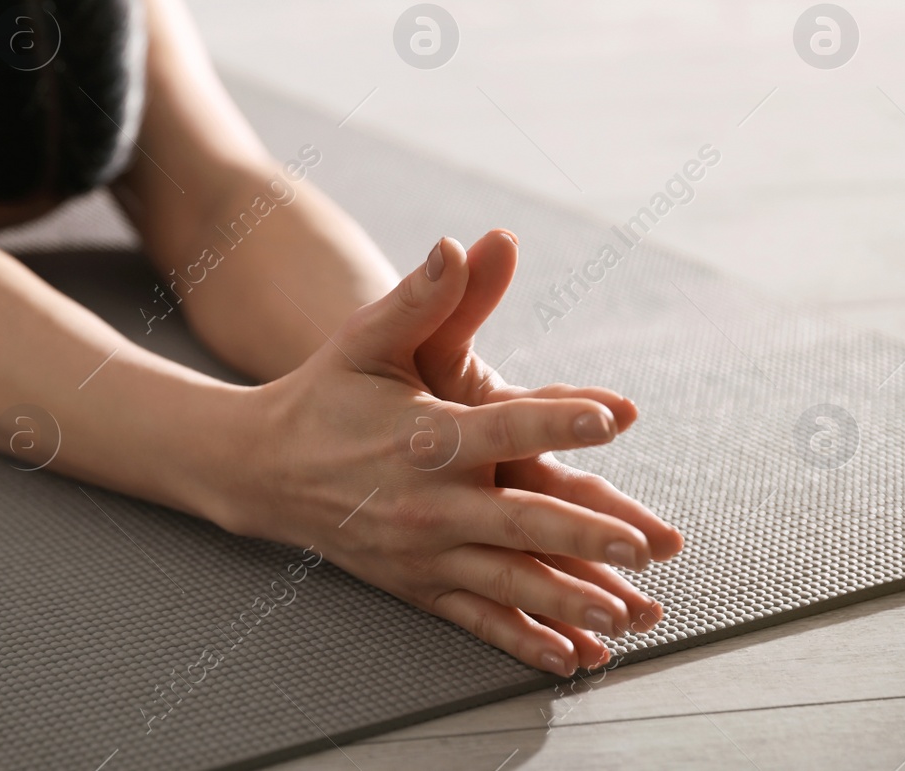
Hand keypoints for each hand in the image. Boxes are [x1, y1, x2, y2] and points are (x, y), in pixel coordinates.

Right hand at [228, 238, 675, 675]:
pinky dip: (525, 642)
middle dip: (582, 533)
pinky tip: (571, 660)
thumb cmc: (326, 393)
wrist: (263, 467)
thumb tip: (460, 244)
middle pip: (517, 519)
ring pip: (506, 580)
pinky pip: (478, 619)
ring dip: (567, 599)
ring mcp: (422, 550)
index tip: (613, 416)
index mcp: (424, 434)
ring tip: (624, 613)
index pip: (503, 425)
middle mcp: (426, 500)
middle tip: (641, 542)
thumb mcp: (367, 339)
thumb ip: (422, 297)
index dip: (559, 419)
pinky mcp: (417, 584)